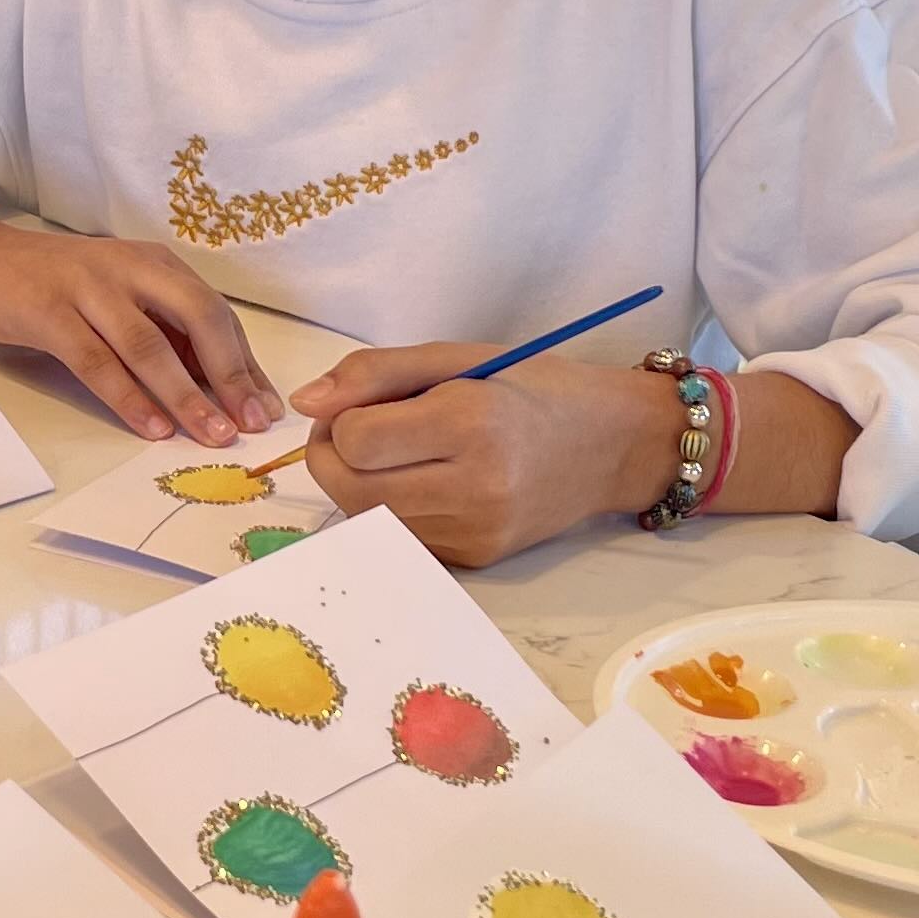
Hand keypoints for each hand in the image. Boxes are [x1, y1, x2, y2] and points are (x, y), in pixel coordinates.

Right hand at [0, 220, 278, 444]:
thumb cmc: (58, 286)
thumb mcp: (121, 297)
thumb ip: (163, 333)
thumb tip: (216, 389)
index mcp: (156, 265)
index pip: (216, 313)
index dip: (245, 362)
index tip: (267, 408)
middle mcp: (131, 269)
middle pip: (198, 318)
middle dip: (230, 373)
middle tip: (251, 422)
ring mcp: (89, 288)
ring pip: (148, 344)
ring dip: (185, 394)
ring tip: (211, 434)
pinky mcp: (49, 312)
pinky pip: (96, 360)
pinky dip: (128, 397)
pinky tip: (151, 427)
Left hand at [290, 345, 683, 567]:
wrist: (614, 444)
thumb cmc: (534, 387)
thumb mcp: (457, 358)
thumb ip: (375, 373)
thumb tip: (305, 402)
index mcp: (470, 423)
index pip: (355, 440)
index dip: (339, 418)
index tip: (358, 402)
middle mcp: (474, 487)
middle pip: (350, 489)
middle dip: (332, 457)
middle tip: (356, 428)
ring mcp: (476, 532)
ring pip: (369, 519)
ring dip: (358, 484)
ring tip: (394, 452)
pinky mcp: (477, 559)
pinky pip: (402, 537)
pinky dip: (393, 509)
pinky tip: (424, 481)